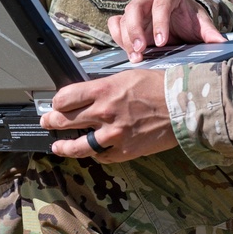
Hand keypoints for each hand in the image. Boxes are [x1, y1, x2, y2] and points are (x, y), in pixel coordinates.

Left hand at [41, 67, 176, 162]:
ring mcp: (113, 135)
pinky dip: (94, 154)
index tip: (55, 105)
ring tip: (58, 147)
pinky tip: (91, 152)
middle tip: (48, 122)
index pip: (65, 98)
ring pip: (78, 146)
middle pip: (65, 120)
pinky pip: (101, 157)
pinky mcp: (124, 151)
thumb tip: (86, 96)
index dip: (56, 103)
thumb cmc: (159, 87)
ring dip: (64, 146)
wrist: (184, 106)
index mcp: (104, 90)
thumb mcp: (126, 77)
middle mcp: (104, 113)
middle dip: (52, 121)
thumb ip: (103, 88)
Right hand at [108, 0, 225, 59]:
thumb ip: (210, 32)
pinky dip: (117, 37)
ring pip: (124, 18)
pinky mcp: (126, 18)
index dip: (160, 22)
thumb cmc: (190, 18)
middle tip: (140, 50)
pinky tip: (127, 51)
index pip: (161, 4)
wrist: (179, 18)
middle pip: (135, 8)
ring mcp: (135, 7)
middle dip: (135, 30)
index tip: (162, 42)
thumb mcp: (201, 23)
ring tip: (135, 57)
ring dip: (126, 39)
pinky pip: (115, 24)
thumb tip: (221, 42)